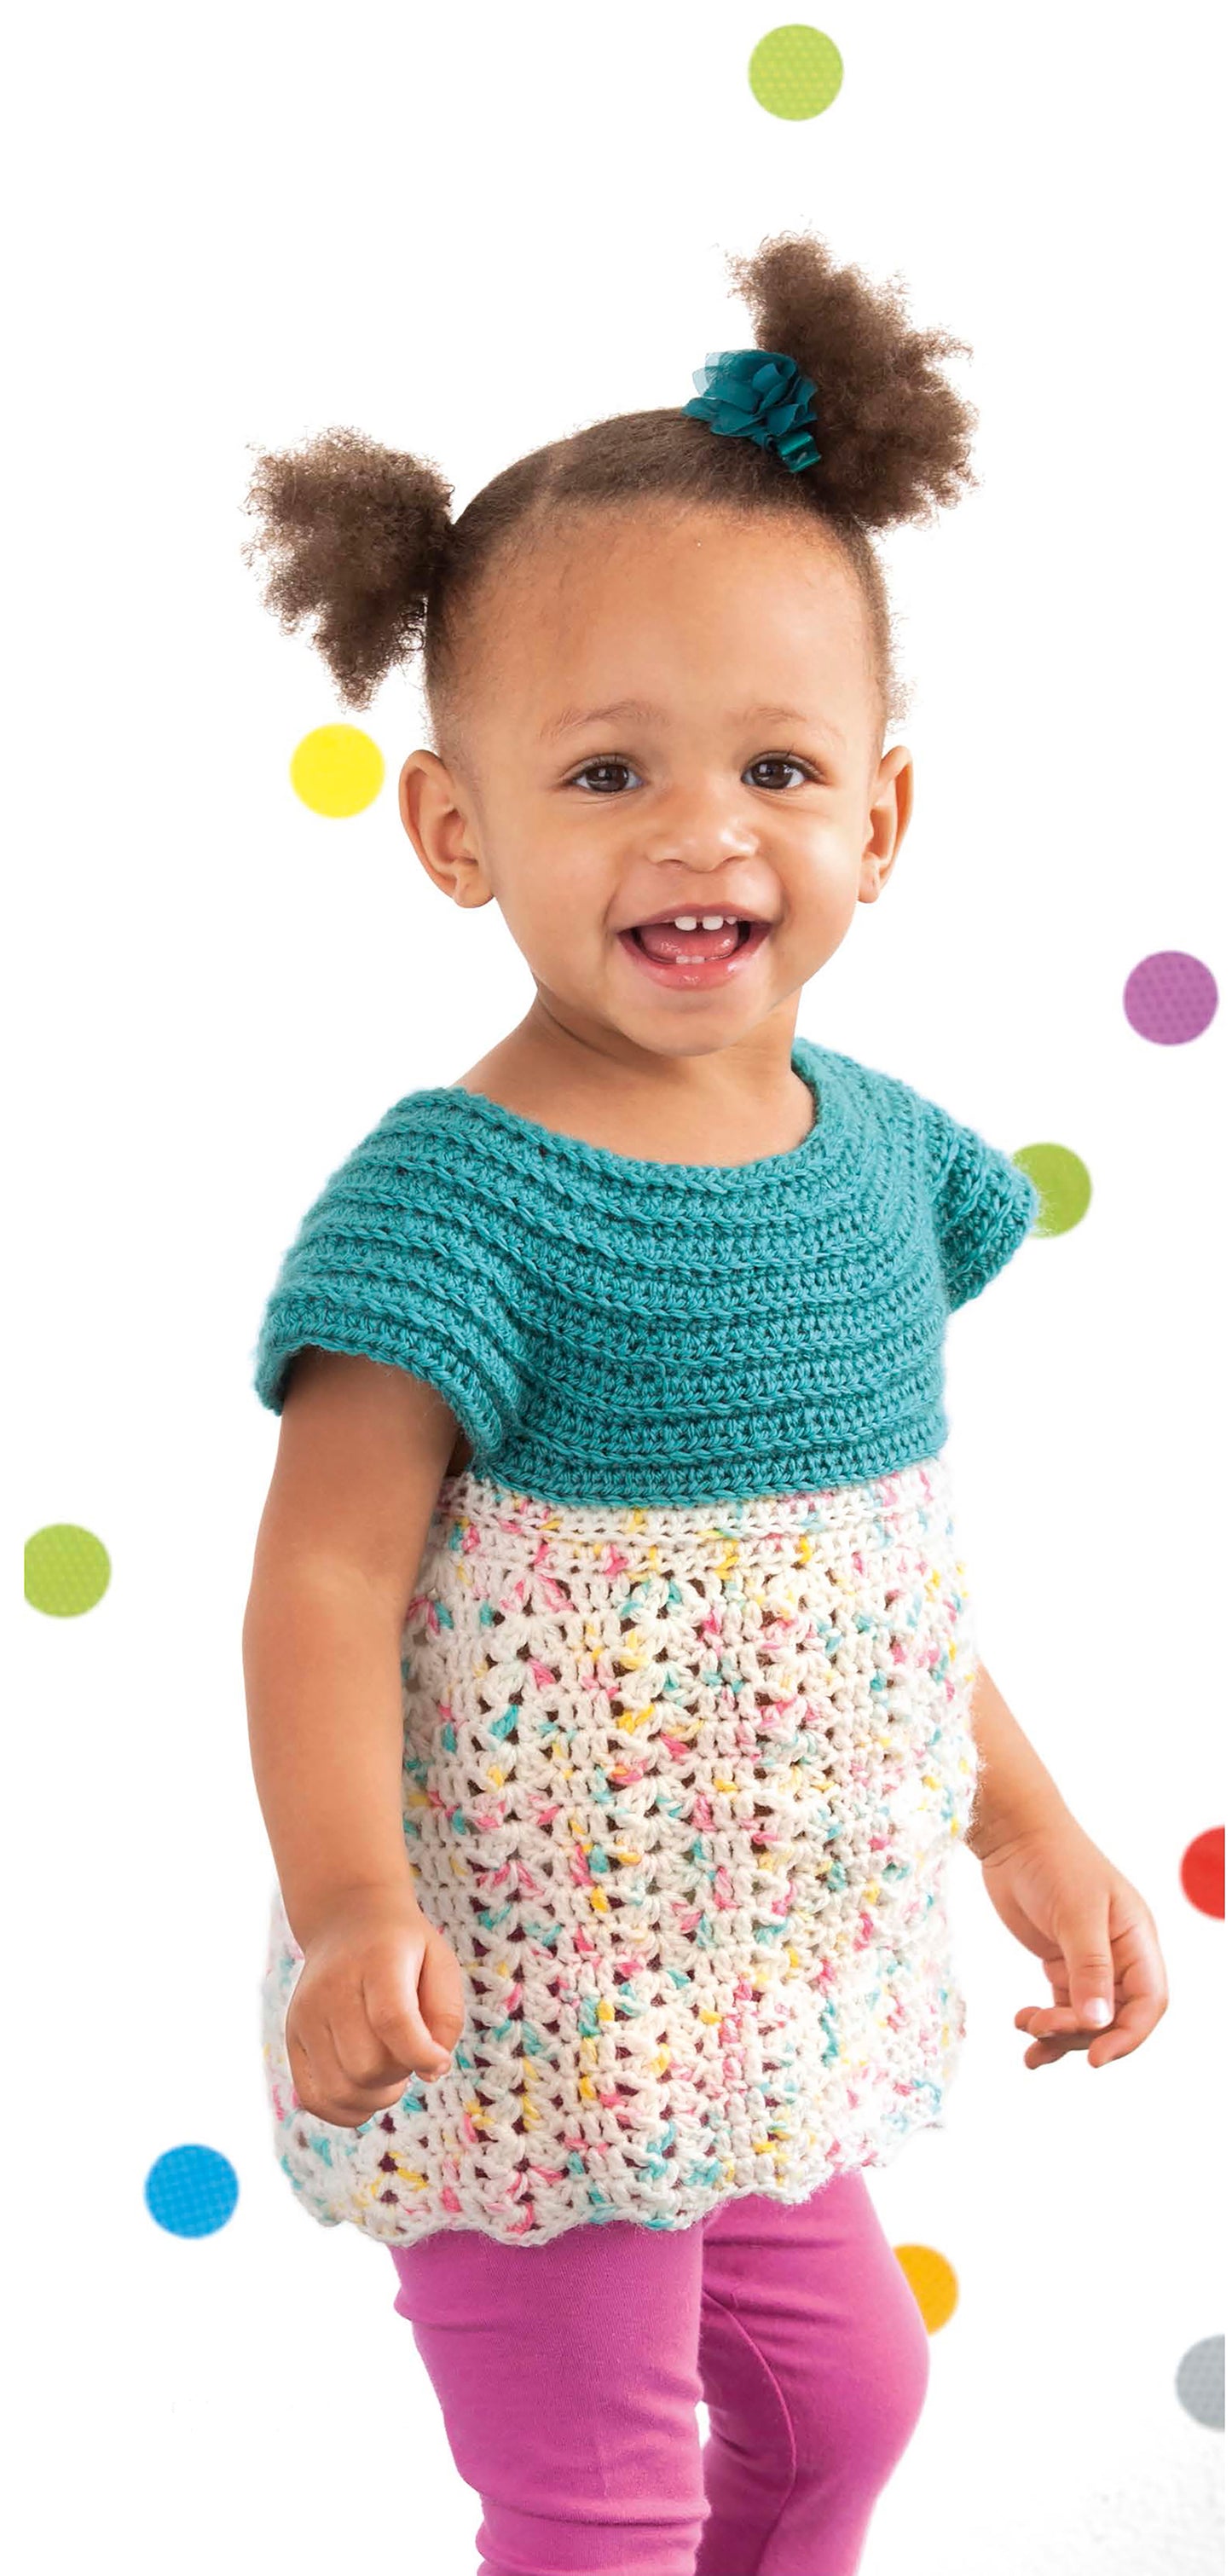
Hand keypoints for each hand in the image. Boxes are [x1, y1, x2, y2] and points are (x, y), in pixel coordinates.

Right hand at [285, 1888, 466, 2127]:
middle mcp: (331, 1988)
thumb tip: (431, 2072)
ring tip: (389, 2071)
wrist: (347, 1919)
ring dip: (377, 2095)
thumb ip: (446, 2017)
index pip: (392, 2020)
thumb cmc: (404, 1949)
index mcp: (376, 1960)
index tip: (439, 2062)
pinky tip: (366, 2090)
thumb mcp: (440, 1963)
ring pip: (341, 2090)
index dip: (421, 2054)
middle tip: (410, 2054)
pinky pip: (314, 2098)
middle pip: (366, 2065)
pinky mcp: (292, 2037)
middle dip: (400, 2074)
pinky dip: (347, 2110)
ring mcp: (305, 2014)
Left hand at [976, 1810, 1168, 2068]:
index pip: (1148, 2002)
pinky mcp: (1061, 1962)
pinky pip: (1063, 2005)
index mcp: (1137, 1939)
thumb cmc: (1054, 1860)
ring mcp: (1090, 1960)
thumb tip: (1099, 2022)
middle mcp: (1120, 1954)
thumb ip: (1089, 1968)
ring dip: (1059, 2032)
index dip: (1128, 2036)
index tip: (1095, 2058)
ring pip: (1087, 2017)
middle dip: (1082, 2031)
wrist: (1014, 1834)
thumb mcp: (1076, 1913)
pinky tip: (1024, 2030)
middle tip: (1043, 2028)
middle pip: (1116, 2017)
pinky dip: (1046, 2024)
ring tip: (1026, 2026)